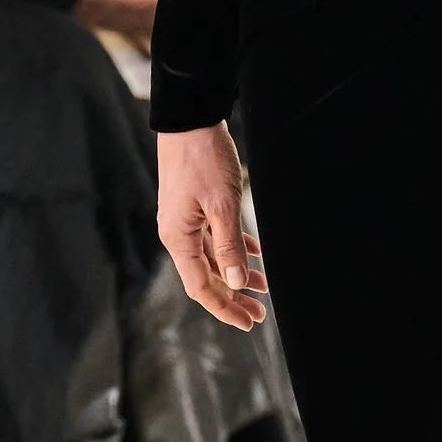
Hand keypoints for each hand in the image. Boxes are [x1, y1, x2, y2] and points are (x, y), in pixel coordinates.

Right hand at [157, 123, 266, 328]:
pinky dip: (235, 248)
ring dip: (237, 272)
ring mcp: (185, 220)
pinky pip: (215, 237)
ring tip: (263, 287)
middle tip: (260, 313)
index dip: (224, 307)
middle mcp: (178, 233)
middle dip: (233, 296)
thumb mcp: (223, 204)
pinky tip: (256, 255)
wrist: (190, 119)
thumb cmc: (204, 159)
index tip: (248, 322)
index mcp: (178, 238)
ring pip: (213, 257)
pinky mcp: (194, 206)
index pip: (200, 286)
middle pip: (206, 276)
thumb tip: (236, 280)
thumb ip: (229, 244)